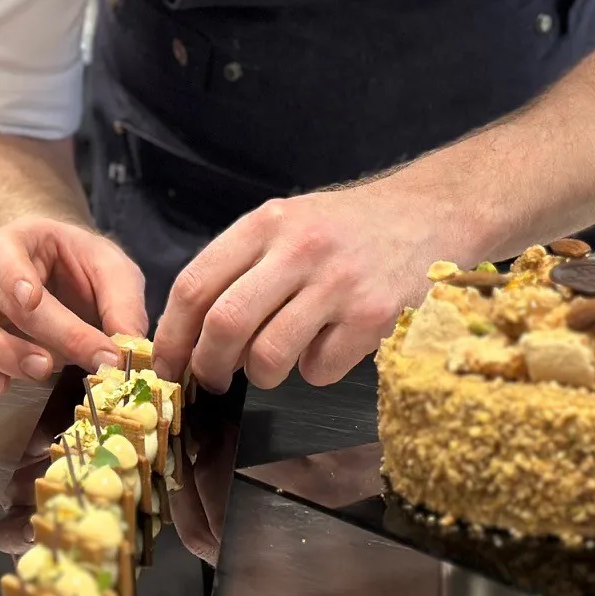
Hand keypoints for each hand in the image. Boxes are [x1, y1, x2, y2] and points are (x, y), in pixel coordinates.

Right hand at [0, 218, 148, 393]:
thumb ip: (123, 302)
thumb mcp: (112, 270)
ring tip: (37, 371)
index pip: (2, 253)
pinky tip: (3, 386)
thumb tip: (130, 345)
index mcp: (18, 242)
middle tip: (55, 361)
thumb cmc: (84, 268)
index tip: (32, 298)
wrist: (67, 278)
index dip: (13, 276)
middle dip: (21, 338)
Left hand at [153, 185, 453, 391]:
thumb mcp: (287, 223)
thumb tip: (190, 334)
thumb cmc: (344, 229)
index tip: (167, 364)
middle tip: (212, 380)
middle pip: (225, 325)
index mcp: (266, 224)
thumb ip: (241, 266)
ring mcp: (338, 283)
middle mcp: (299, 249)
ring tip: (274, 364)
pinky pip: (320, 370)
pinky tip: (327, 346)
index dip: (172, 336)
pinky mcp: (373, 315)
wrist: (427, 215)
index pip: (195, 285)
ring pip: (268, 358)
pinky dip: (314, 372)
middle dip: (208, 366)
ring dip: (261, 376)